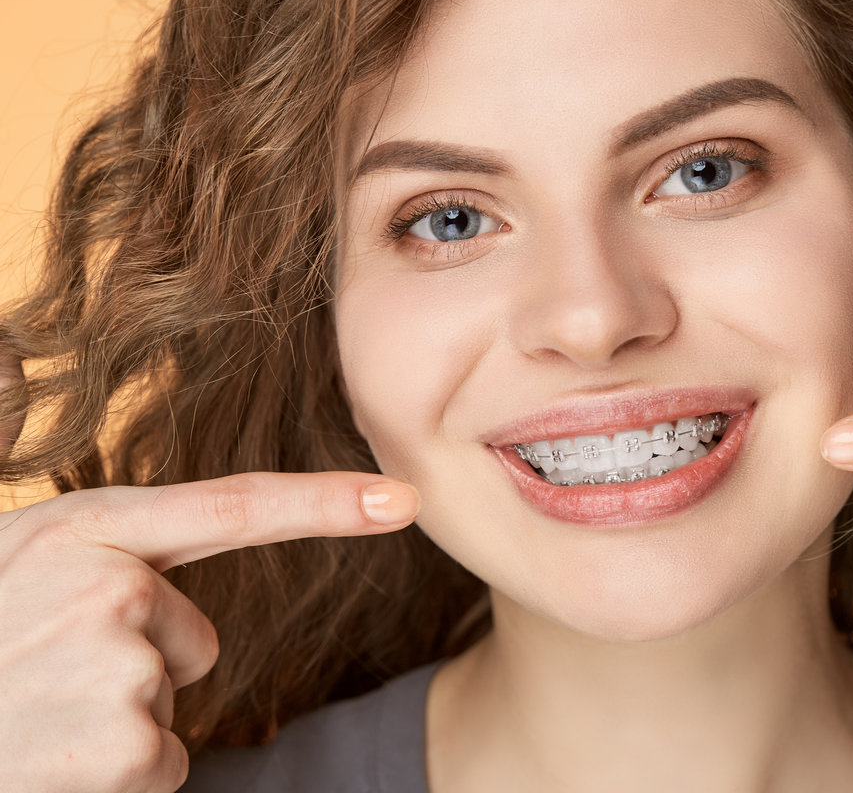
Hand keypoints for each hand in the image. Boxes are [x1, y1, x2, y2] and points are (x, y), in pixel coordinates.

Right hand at [0, 471, 419, 792]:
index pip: (231, 508)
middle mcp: (107, 585)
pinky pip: (163, 763)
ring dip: (116, 724)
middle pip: (196, 639)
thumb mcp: (17, 570)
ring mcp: (117, 666)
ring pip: (172, 705)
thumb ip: (97, 555)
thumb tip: (113, 514)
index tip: (403, 498)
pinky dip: (114, 776)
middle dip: (139, 668)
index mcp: (81, 532)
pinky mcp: (126, 746)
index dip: (325, 502)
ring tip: (35, 720)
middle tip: (43, 681)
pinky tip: (49, 762)